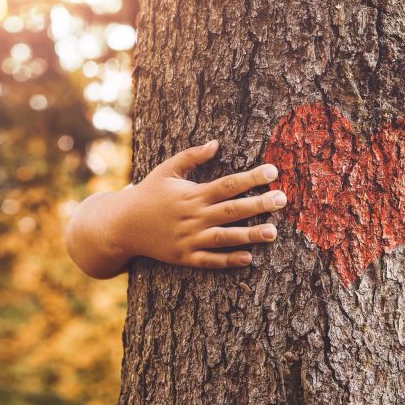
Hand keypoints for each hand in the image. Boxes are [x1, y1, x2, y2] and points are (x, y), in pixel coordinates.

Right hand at [66, 140, 286, 277]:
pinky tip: (249, 258)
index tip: (273, 171)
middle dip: (259, 205)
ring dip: (250, 235)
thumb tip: (216, 143)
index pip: (228, 184)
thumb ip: (192, 157)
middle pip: (232, 210)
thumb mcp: (166, 170)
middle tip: (283, 199)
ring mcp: (189, 238)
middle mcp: (193, 216)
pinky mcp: (184, 257)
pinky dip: (228, 260)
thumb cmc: (148, 194)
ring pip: (225, 237)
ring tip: (274, 232)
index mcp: (192, 194)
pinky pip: (209, 260)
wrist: (121, 225)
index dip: (251, 178)